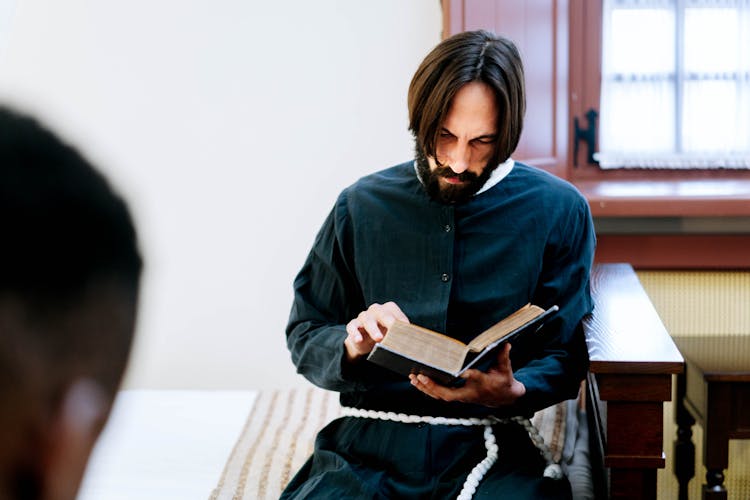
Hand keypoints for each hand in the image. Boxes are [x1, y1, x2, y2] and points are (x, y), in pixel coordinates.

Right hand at [344, 302, 408, 361]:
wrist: (364, 341)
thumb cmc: (384, 333)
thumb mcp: (394, 333)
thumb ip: (403, 334)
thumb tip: (415, 341)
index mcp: (388, 309)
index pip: (395, 313)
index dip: (401, 320)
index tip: (407, 328)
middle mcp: (376, 310)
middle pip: (382, 313)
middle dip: (388, 321)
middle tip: (394, 329)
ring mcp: (363, 316)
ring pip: (367, 319)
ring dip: (373, 329)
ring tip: (378, 338)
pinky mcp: (353, 325)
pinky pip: (352, 327)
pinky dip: (355, 333)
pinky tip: (358, 340)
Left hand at [409, 343, 524, 406]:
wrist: (504, 398)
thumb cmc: (503, 380)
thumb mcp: (505, 368)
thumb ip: (503, 356)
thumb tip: (506, 343)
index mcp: (483, 384)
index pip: (476, 379)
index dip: (470, 375)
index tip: (463, 371)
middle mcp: (469, 393)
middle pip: (449, 394)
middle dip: (434, 386)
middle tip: (421, 376)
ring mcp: (462, 397)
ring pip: (441, 396)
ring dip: (426, 388)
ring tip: (413, 378)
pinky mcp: (456, 396)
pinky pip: (439, 395)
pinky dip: (427, 389)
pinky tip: (416, 381)